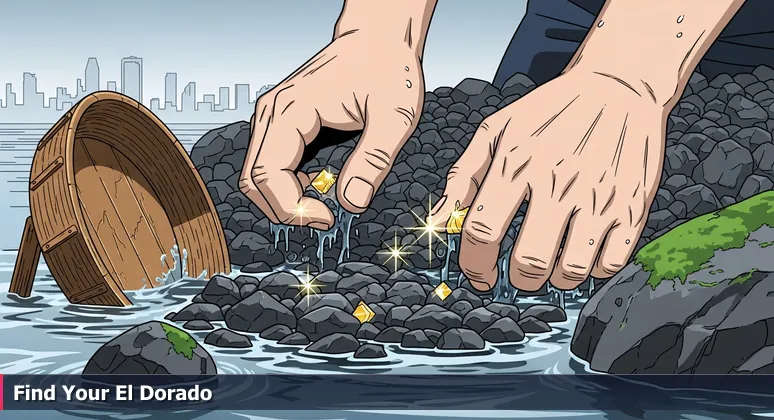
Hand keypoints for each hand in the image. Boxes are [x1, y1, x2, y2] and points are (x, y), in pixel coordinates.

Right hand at [239, 29, 424, 228]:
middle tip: (326, 218)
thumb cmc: (387, 69)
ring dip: (286, 198)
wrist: (379, 40)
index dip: (292, 209)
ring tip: (325, 202)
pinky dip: (289, 184)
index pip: (267, 175)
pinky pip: (270, 163)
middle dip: (286, 210)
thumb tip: (352, 204)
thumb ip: (374, 160)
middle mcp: (272, 113)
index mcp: (292, 110)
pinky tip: (321, 183)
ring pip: (257, 175)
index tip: (329, 219)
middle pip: (252, 180)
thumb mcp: (395, 116)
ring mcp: (273, 117)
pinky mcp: (281, 123)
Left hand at [432, 69, 665, 291]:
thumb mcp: (497, 130)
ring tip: (553, 268)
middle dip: (518, 280)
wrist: (618, 86)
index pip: (483, 232)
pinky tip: (585, 255)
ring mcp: (599, 197)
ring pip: (572, 270)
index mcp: (517, 164)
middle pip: (529, 261)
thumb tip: (438, 222)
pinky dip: (594, 270)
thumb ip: (463, 177)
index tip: (479, 277)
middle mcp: (558, 183)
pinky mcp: (633, 206)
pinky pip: (611, 262)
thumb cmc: (550, 110)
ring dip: (556, 280)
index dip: (475, 265)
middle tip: (519, 275)